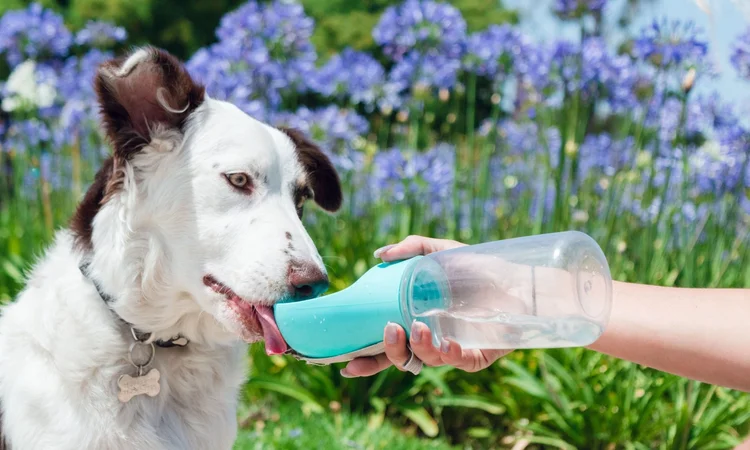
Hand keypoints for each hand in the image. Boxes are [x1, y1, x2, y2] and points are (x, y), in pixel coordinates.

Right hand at [340, 235, 512, 377]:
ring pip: (425, 361)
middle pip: (400, 358)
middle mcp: (430, 339)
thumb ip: (412, 247)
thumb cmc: (479, 267)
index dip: (365, 358)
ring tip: (420, 327)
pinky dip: (448, 355)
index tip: (347, 363)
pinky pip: (457, 362)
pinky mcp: (476, 356)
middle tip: (390, 330)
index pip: (385, 343)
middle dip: (387, 353)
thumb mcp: (442, 251)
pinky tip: (446, 345)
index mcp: (415, 320)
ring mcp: (452, 350)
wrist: (520, 278)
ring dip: (418, 348)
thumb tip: (379, 254)